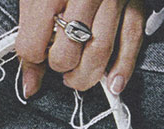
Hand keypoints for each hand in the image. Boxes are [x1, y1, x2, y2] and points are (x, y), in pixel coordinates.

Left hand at [16, 0, 144, 97]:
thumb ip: (30, 40)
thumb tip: (30, 85)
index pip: (34, 47)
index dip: (33, 60)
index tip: (38, 57)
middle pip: (67, 54)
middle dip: (62, 70)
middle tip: (61, 69)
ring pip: (99, 53)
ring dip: (87, 76)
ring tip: (77, 77)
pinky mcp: (134, 1)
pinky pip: (131, 39)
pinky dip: (123, 67)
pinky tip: (114, 83)